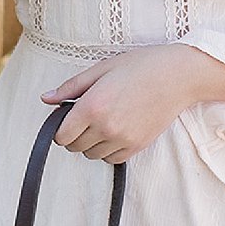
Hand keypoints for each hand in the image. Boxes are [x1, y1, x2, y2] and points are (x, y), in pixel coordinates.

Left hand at [42, 45, 224, 163]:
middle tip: (86, 117)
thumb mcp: (102, 68)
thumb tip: (47, 99)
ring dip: (91, 143)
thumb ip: (71, 87)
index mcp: (92, 106)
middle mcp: (105, 127)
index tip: (67, 118)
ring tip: (103, 122)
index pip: (61, 136)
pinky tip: (115, 132)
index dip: (60, 128)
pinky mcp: (137, 146)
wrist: (178, 76)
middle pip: (75, 146)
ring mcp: (122, 139)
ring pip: (92, 154)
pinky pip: (112, 159)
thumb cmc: (140, 66)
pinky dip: (108, 150)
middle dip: (74, 134)